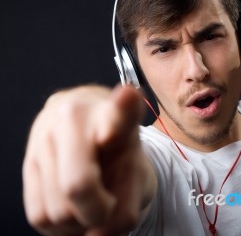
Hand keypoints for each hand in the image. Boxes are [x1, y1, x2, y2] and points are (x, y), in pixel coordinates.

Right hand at [23, 85, 154, 235]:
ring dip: (78, 220)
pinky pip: (40, 215)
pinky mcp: (26, 161)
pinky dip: (60, 224)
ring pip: (58, 209)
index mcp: (113, 113)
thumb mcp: (135, 172)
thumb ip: (127, 206)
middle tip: (106, 206)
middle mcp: (73, 116)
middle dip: (97, 212)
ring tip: (91, 201)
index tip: (129, 96)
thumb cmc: (118, 153)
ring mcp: (44, 136)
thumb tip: (97, 234)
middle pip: (78, 185)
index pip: (119, 110)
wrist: (90, 133)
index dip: (124, 106)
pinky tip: (72, 205)